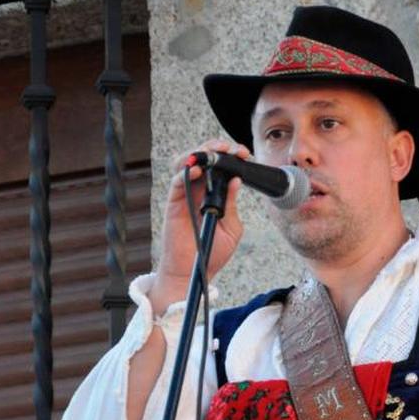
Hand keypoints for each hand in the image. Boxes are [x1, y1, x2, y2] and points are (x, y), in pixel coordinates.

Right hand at [149, 139, 248, 313]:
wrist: (192, 272)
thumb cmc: (211, 253)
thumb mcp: (231, 229)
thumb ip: (232, 205)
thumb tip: (237, 181)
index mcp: (215, 195)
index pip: (222, 167)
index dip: (232, 156)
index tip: (244, 154)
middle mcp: (200, 191)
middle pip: (205, 159)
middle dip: (216, 148)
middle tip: (230, 148)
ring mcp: (186, 195)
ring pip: (188, 163)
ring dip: (200, 153)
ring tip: (213, 152)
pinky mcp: (174, 203)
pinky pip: (178, 182)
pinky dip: (186, 172)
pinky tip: (198, 169)